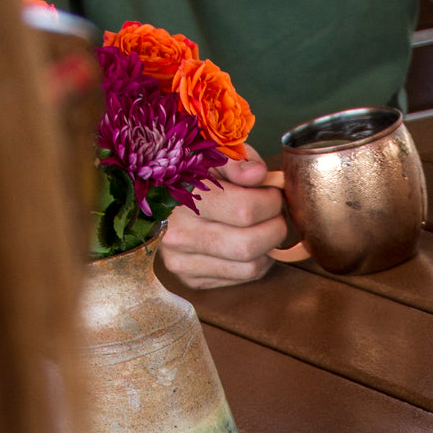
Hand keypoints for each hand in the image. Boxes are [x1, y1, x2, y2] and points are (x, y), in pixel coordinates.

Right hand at [158, 144, 287, 288]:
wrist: (157, 197)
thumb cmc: (192, 172)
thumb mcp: (212, 153)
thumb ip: (237, 160)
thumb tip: (258, 175)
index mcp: (181, 198)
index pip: (244, 210)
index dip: (271, 201)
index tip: (272, 192)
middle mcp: (177, 235)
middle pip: (248, 245)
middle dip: (275, 228)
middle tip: (275, 213)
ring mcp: (182, 262)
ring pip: (250, 268)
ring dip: (269, 248)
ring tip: (264, 226)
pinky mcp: (191, 280)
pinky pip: (241, 278)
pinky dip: (256, 261)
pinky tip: (249, 241)